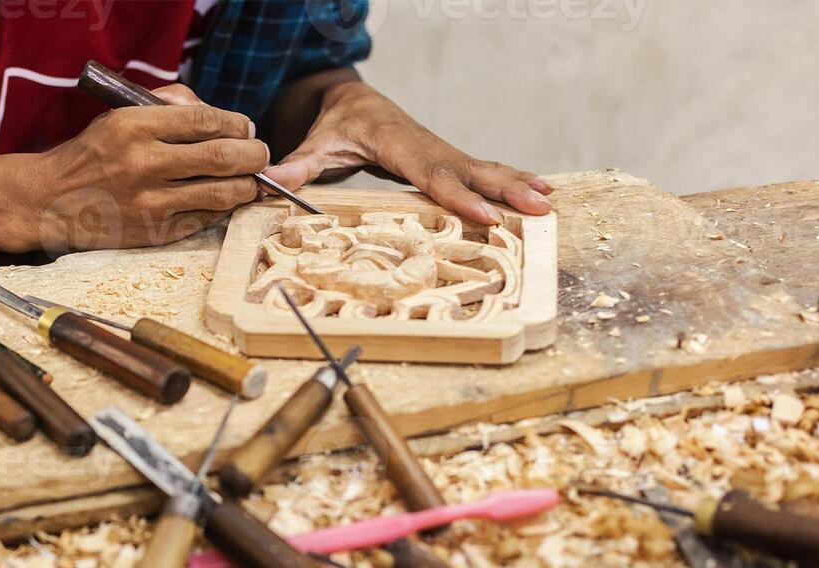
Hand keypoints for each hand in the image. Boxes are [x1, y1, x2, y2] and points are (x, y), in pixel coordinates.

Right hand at [28, 84, 267, 251]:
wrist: (50, 201)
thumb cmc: (92, 154)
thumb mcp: (120, 116)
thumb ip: (169, 107)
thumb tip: (222, 120)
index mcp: (134, 125)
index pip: (206, 121)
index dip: (238, 125)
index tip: (247, 129)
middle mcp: (143, 163)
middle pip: (223, 158)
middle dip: (254, 155)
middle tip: (261, 155)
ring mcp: (150, 202)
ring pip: (222, 194)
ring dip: (247, 186)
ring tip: (250, 180)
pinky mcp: (154, 232)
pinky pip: (205, 219)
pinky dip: (224, 209)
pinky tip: (226, 200)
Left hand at [263, 81, 552, 225]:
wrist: (355, 101)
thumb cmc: (336, 127)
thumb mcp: (316, 145)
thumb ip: (297, 166)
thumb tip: (269, 183)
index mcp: (396, 143)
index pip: (431, 174)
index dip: (458, 195)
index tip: (485, 214)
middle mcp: (426, 146)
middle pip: (468, 171)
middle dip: (503, 190)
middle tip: (535, 208)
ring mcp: (441, 152)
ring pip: (484, 169)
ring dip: (517, 185)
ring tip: (549, 203)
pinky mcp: (448, 159)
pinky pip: (484, 170)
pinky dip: (513, 180)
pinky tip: (542, 193)